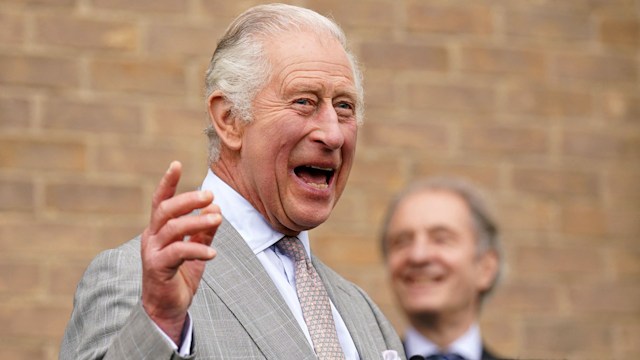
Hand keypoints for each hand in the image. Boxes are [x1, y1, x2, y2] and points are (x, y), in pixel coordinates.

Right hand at [140, 161, 220, 343]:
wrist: (167, 309)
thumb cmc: (180, 277)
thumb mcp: (195, 251)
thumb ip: (203, 232)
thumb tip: (216, 210)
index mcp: (158, 230)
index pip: (160, 201)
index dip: (168, 182)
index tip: (177, 164)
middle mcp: (151, 237)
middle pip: (165, 210)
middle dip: (187, 199)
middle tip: (210, 195)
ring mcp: (152, 253)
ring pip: (172, 229)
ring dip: (197, 221)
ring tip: (218, 219)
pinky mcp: (157, 269)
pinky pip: (178, 252)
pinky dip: (197, 249)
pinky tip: (213, 253)